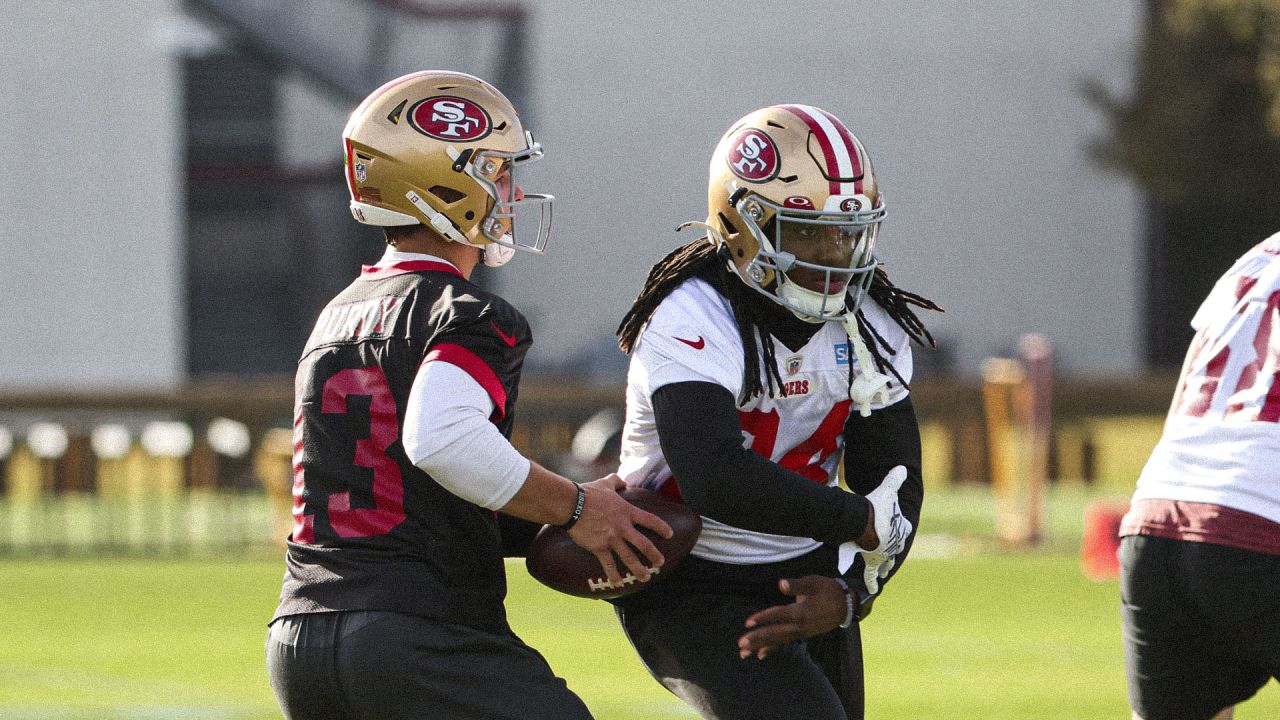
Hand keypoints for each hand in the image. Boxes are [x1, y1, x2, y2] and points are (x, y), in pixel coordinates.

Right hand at [566, 474, 672, 587]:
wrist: (572, 504)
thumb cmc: (587, 492)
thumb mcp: (605, 483)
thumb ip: (616, 482)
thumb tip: (621, 481)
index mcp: (626, 511)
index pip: (650, 520)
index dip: (661, 528)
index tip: (670, 534)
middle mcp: (622, 527)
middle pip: (644, 544)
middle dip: (654, 555)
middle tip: (660, 563)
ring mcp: (612, 538)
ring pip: (629, 558)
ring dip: (639, 569)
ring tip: (645, 578)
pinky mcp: (599, 547)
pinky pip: (609, 564)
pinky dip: (614, 575)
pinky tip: (618, 584)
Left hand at [736, 576, 848, 659]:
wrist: (846, 605)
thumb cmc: (827, 590)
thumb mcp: (813, 583)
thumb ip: (796, 585)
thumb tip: (781, 584)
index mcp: (801, 611)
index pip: (778, 615)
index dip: (763, 618)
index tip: (748, 622)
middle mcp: (799, 625)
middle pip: (775, 633)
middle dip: (757, 639)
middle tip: (741, 644)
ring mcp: (800, 632)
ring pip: (777, 641)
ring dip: (760, 646)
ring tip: (743, 654)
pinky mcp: (801, 635)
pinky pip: (784, 643)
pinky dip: (772, 649)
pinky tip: (760, 655)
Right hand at [857, 466, 910, 594]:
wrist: (866, 522)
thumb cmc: (878, 507)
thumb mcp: (888, 490)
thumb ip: (895, 479)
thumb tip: (902, 467)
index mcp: (900, 528)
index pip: (903, 527)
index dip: (901, 526)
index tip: (899, 526)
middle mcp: (895, 544)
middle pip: (896, 547)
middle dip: (893, 549)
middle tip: (890, 552)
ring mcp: (884, 554)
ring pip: (886, 563)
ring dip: (885, 566)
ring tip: (884, 571)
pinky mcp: (872, 561)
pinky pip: (871, 575)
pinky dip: (871, 582)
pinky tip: (872, 590)